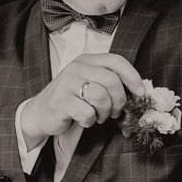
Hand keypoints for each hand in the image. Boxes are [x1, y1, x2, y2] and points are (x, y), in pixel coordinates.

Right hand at [19, 53, 144, 146]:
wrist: (40, 113)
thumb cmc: (71, 100)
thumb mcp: (89, 83)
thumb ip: (109, 82)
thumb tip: (138, 90)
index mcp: (86, 60)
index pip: (116, 61)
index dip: (132, 76)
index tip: (140, 92)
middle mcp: (76, 68)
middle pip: (112, 81)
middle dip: (118, 101)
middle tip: (114, 112)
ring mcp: (67, 83)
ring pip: (101, 97)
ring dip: (104, 112)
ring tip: (97, 116)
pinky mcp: (61, 101)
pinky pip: (87, 112)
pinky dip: (89, 121)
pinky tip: (82, 120)